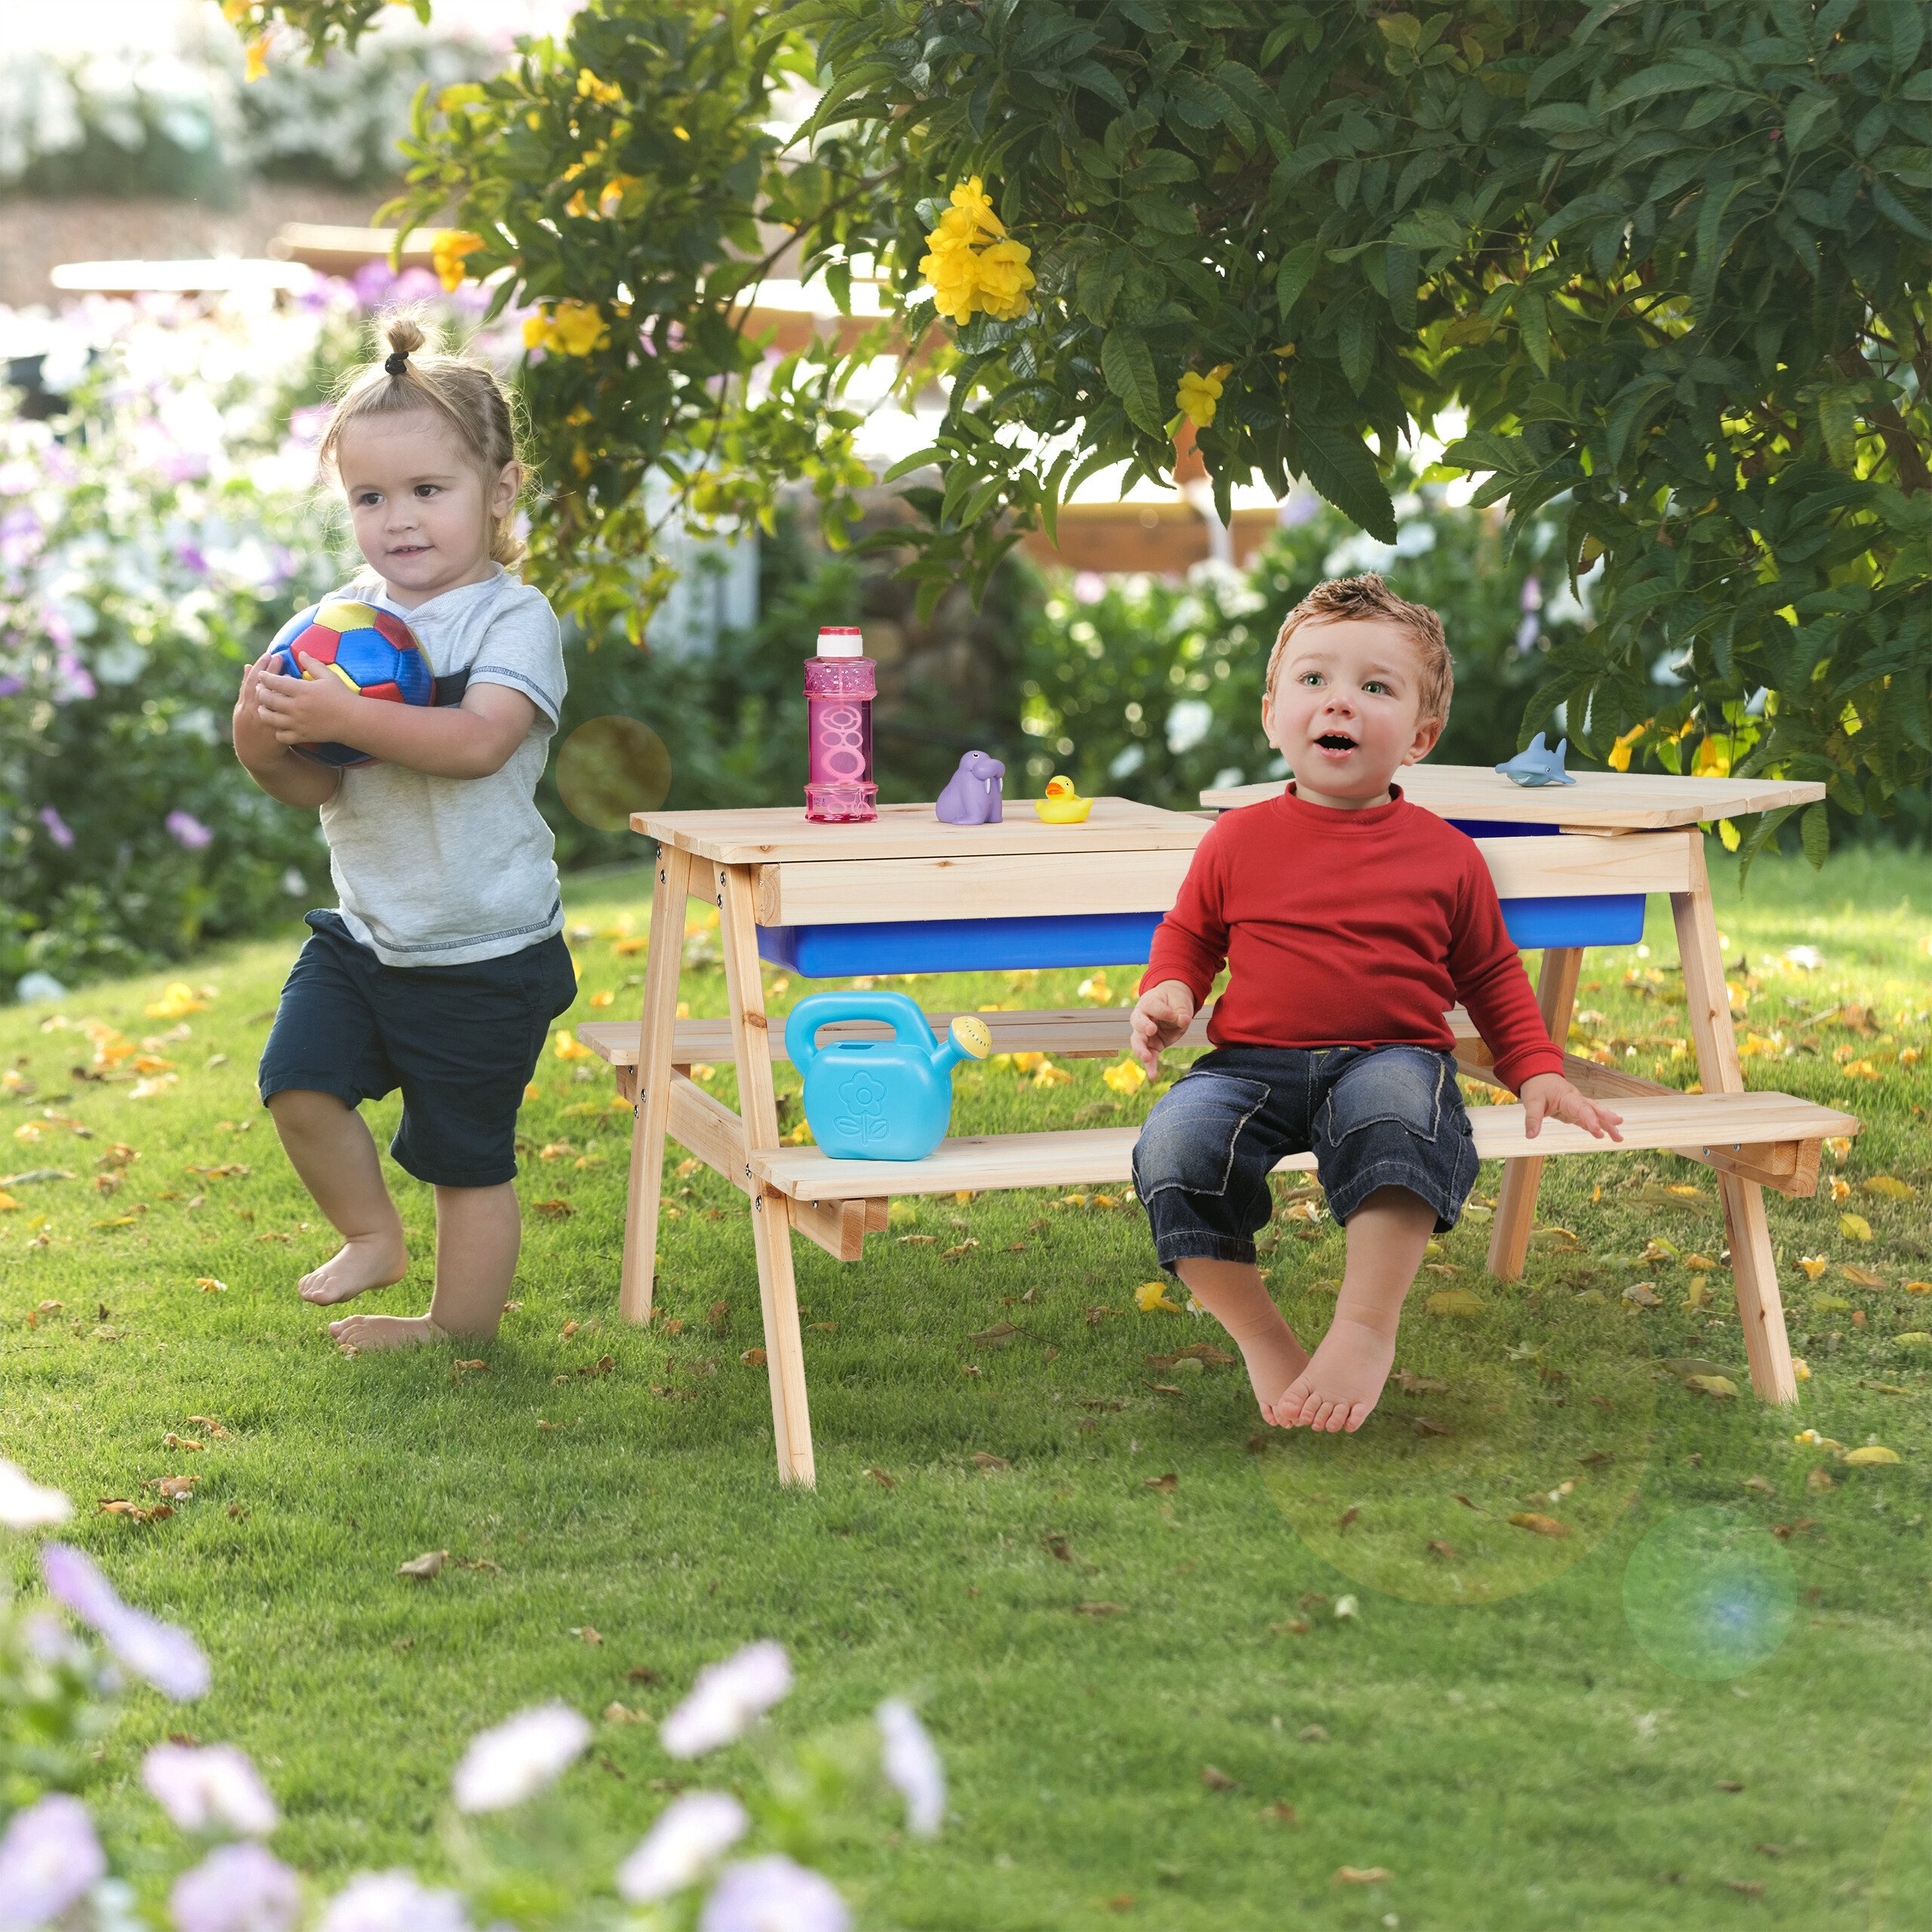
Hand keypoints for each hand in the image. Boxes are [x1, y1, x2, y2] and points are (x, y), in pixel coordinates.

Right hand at [233, 650, 292, 765]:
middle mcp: (251, 712)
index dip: (260, 668)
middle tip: (279, 657)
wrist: (255, 754)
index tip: (269, 654)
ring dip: (279, 688)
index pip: (251, 682)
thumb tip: (249, 665)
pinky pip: (283, 717)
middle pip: (261, 688)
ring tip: (290, 673)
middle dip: (270, 673)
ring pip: (270, 703)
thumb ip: (249, 687)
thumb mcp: (245, 706)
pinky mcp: (276, 733)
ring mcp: (264, 723)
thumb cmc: (251, 724)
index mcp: (244, 704)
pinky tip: (296, 697)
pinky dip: (288, 707)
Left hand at [255, 651, 354, 749]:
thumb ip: (313, 664)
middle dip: (261, 692)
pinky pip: (281, 735)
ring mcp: (298, 723)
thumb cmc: (342, 696)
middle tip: (262, 689)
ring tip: (264, 708)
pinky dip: (277, 731)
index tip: (263, 675)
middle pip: (267, 699)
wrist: (354, 720)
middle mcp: (297, 707)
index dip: (265, 676)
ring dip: (263, 711)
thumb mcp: (329, 676)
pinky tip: (280, 725)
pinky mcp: (302, 736)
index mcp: (302, 690)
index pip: (274, 681)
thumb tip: (301, 653)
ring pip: (269, 718)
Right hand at [1129, 980, 1195, 1078]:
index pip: (1152, 1006)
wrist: (1172, 1006)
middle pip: (1137, 1023)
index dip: (1162, 1011)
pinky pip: (1149, 1056)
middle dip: (1143, 1027)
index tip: (1173, 1014)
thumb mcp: (1180, 1004)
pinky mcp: (1152, 1046)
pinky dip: (1150, 1066)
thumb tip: (1184, 1020)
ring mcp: (1144, 1033)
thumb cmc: (1174, 1002)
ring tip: (1146, 1058)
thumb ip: (1181, 1012)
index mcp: (1148, 1002)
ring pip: (1138, 1041)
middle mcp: (1141, 1017)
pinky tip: (1152, 1076)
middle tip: (1152, 1030)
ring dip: (1141, 1050)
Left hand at [1518, 1072, 1623, 1142]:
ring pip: (1595, 1114)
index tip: (1596, 1128)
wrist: (1538, 1076)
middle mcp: (1576, 1100)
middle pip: (1594, 1109)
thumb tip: (1530, 1136)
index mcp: (1567, 1096)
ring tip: (1618, 1138)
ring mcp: (1576, 1106)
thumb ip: (1532, 1118)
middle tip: (1619, 1124)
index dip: (1589, 1118)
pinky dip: (1594, 1127)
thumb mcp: (1532, 1101)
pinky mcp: (1574, 1111)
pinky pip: (1587, 1119)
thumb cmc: (1536, 1087)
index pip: (1581, 1108)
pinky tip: (1601, 1135)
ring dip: (1606, 1125)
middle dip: (1607, 1117)